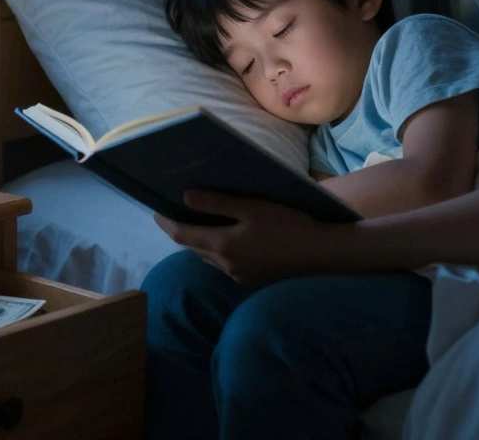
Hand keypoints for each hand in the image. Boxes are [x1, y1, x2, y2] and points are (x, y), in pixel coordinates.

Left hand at [154, 189, 361, 285]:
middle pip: (194, 248)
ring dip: (200, 242)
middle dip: (182, 231)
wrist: (323, 254)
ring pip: (209, 258)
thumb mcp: (252, 208)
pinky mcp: (252, 281)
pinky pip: (225, 265)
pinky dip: (217, 251)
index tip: (155, 211)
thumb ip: (217, 204)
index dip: (166, 223)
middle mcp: (227, 266)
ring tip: (197, 223)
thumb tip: (185, 198)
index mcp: (224, 246)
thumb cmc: (290, 224)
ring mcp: (239, 276)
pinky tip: (225, 239)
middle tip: (174, 213)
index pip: (182, 235)